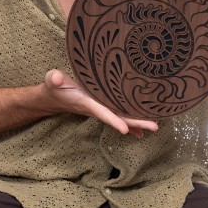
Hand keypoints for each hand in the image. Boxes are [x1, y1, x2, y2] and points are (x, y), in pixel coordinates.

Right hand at [44, 69, 158, 137]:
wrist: (54, 97)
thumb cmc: (54, 86)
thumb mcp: (52, 79)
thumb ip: (53, 78)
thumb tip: (55, 78)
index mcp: (86, 102)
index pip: (102, 112)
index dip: (113, 120)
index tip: (125, 129)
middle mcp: (96, 108)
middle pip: (119, 117)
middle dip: (136, 123)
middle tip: (155, 126)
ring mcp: (101, 108)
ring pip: (121, 117)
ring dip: (137, 123)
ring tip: (154, 127)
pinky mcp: (103, 107)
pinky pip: (119, 115)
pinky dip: (130, 123)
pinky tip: (141, 130)